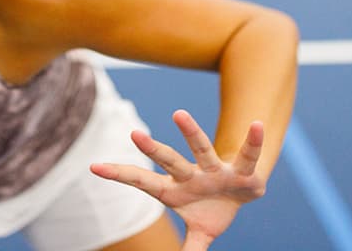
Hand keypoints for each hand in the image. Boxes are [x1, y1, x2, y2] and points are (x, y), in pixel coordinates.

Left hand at [90, 110, 265, 250]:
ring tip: (178, 113)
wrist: (243, 192)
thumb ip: (190, 249)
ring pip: (201, 149)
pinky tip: (257, 125)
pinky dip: (254, 142)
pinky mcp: (242, 170)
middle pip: (170, 161)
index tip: (94, 166)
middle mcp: (192, 175)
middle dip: (153, 150)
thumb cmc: (213, 210)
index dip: (120, 174)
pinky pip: (248, 155)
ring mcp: (216, 169)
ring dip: (191, 132)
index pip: (143, 181)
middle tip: (134, 134)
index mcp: (176, 190)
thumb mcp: (200, 233)